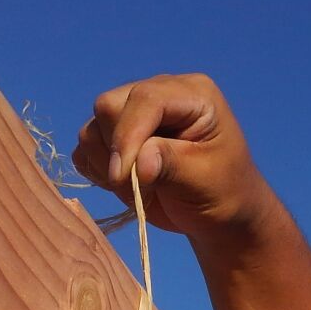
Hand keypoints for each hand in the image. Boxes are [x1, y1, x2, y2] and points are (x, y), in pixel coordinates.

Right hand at [73, 73, 286, 248]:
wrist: (220, 215)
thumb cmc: (224, 193)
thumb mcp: (206, 179)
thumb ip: (171, 165)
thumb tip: (139, 162)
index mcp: (190, 94)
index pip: (144, 98)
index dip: (127, 136)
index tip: (122, 177)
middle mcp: (158, 94)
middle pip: (108, 106)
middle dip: (116, 151)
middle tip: (139, 187)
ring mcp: (134, 115)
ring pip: (92, 129)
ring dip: (106, 166)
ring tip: (140, 189)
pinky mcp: (116, 138)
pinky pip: (86, 149)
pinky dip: (97, 171)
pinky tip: (125, 186)